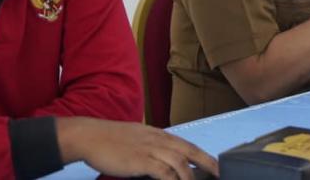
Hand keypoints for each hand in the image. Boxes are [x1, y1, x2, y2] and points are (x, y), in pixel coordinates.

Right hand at [57, 117, 218, 179]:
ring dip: (191, 176)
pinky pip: (164, 171)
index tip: (215, 165)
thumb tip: (163, 162)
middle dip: (208, 164)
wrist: (90, 135)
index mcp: (159, 135)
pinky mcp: (141, 160)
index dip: (203, 155)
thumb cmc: (111, 140)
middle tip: (219, 174)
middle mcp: (159, 140)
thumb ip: (153, 148)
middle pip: (190, 151)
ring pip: (180, 162)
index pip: (187, 144)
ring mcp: (150, 149)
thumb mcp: (138, 140)